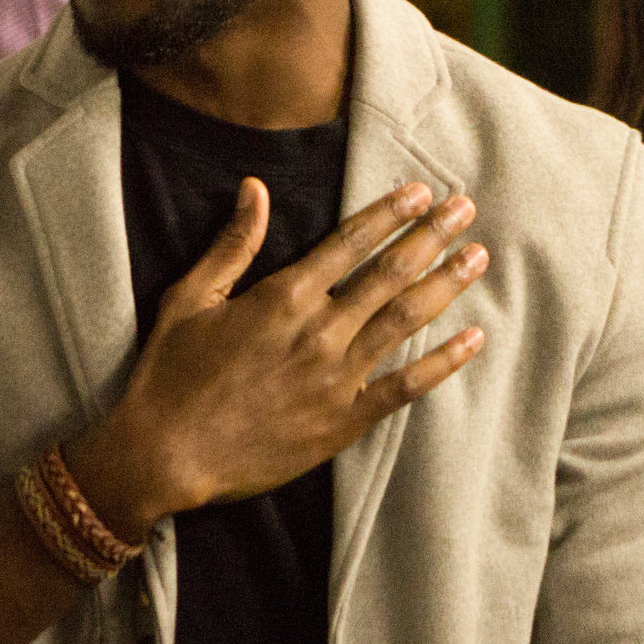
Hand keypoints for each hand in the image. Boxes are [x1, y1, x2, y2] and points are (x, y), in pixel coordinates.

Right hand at [67, 178, 487, 536]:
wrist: (165, 456)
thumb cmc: (169, 376)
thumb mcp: (189, 299)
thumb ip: (232, 244)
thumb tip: (255, 188)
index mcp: (282, 297)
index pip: (351, 242)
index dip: (390, 213)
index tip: (422, 192)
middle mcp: (318, 331)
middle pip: (390, 273)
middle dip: (432, 237)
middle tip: (466, 209)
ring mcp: (336, 378)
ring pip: (405, 320)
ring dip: (446, 285)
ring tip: (478, 258)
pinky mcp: (345, 421)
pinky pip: (406, 387)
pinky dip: (444, 362)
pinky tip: (474, 340)